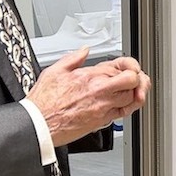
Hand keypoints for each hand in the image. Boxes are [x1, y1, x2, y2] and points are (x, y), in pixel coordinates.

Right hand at [27, 47, 150, 146]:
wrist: (38, 124)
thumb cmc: (43, 102)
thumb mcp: (54, 70)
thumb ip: (73, 58)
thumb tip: (85, 50)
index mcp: (90, 75)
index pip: (123, 66)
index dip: (130, 66)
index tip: (130, 69)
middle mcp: (99, 90)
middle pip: (133, 81)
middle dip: (137, 79)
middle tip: (136, 81)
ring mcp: (102, 107)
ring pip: (132, 97)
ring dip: (134, 94)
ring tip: (132, 92)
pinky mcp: (101, 121)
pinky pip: (123, 113)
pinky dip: (128, 108)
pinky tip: (126, 105)